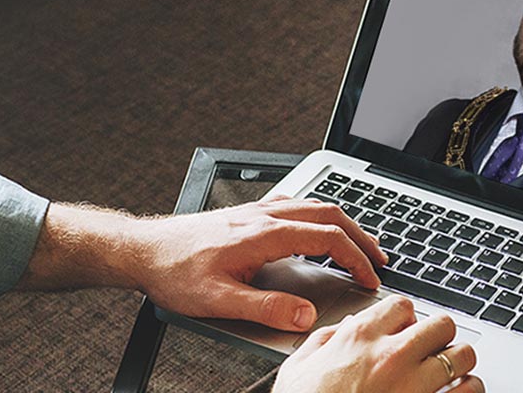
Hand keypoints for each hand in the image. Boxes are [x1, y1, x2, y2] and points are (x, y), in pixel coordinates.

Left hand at [127, 196, 387, 330]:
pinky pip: (293, 205)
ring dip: (341, 223)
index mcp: (264, 234)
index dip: (356, 259)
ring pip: (312, 206)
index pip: (327, 238)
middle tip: (379, 259)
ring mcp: (255, 211)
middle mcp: (264, 216)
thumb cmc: (175, 271)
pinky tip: (313, 228)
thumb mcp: (219, 300)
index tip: (370, 278)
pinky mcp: (246, 214)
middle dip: (360, 236)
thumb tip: (306, 316)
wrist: (144, 249)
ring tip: (357, 244)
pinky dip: (316, 216)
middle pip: (327, 214)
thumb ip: (266, 308)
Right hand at [273, 296, 482, 392]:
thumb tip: (339, 330)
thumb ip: (322, 342)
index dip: (406, 317)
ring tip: (452, 372)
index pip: (402, 305)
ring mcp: (415, 386)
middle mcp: (392, 356)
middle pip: (442, 324)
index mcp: (360, 338)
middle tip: (432, 348)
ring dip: (460, 363)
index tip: (404, 329)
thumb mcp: (298, 369)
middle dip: (439, 335)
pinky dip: (470, 390)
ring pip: (464, 356)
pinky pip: (470, 392)